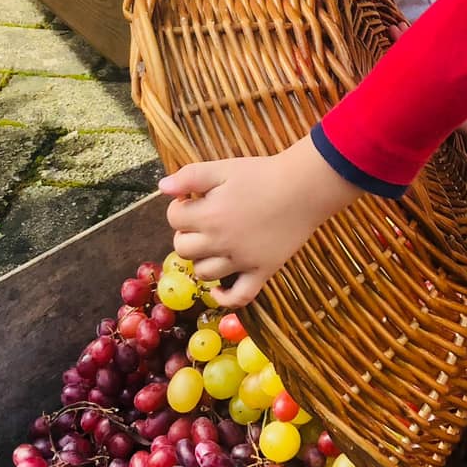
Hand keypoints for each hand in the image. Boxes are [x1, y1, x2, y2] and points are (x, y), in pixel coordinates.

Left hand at [161, 135, 357, 306]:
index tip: (194, 200)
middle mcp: (221, 243)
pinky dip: (225, 298)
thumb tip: (162, 188)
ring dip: (201, 260)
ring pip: (204, 273)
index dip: (180, 207)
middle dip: (186, 234)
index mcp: (209, 216)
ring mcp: (242, 261)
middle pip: (183, 249)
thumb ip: (190, 176)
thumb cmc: (262, 174)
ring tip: (213, 245)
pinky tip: (220, 288)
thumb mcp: (223, 168)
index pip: (174, 219)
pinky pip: (239, 297)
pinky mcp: (262, 271)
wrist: (304, 187)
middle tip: (203, 221)